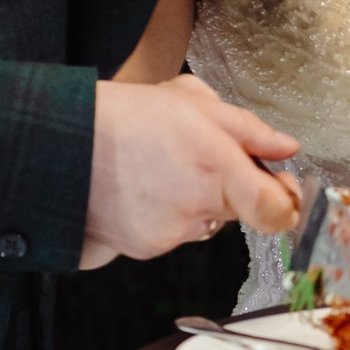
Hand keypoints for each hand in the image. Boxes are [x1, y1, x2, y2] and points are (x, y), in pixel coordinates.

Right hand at [82, 74, 300, 268]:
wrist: (64, 145)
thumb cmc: (127, 116)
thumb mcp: (195, 101)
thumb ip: (249, 129)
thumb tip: (285, 147)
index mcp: (219, 166)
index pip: (277, 211)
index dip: (285, 205)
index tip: (283, 194)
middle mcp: (199, 206)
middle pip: (241, 211)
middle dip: (232, 189)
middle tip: (200, 159)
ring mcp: (173, 232)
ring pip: (205, 222)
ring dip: (196, 202)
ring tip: (162, 168)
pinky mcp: (149, 247)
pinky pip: (174, 234)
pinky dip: (166, 215)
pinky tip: (145, 188)